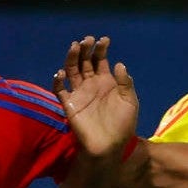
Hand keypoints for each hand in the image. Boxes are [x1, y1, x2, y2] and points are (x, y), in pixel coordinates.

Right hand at [53, 36, 138, 161]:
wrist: (109, 147)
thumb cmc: (123, 125)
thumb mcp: (130, 102)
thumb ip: (125, 83)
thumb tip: (119, 64)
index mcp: (106, 82)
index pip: (100, 60)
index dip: (101, 49)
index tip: (104, 40)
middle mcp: (91, 84)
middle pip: (84, 61)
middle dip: (85, 49)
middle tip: (87, 40)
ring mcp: (79, 93)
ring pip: (71, 70)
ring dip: (71, 58)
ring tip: (75, 47)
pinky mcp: (69, 104)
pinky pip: (59, 90)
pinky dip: (57, 81)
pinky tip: (60, 74)